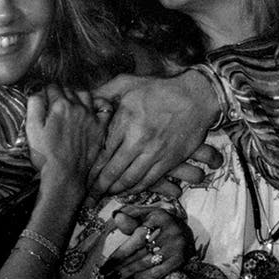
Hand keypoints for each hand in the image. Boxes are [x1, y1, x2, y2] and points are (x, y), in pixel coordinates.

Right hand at [26, 85, 108, 186]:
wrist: (65, 174)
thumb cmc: (46, 154)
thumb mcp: (32, 128)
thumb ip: (35, 105)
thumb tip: (38, 91)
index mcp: (60, 105)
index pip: (52, 87)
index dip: (46, 91)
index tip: (44, 97)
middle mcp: (77, 107)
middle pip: (68, 90)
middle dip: (59, 93)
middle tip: (54, 103)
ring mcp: (91, 116)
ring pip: (85, 94)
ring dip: (77, 96)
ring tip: (71, 104)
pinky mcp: (101, 127)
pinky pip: (105, 107)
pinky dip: (99, 103)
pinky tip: (93, 107)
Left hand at [90, 71, 221, 194]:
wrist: (197, 97)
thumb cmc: (161, 89)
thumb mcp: (129, 83)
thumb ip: (104, 92)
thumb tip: (85, 100)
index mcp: (125, 121)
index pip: (101, 153)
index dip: (90, 169)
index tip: (82, 178)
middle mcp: (138, 140)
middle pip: (112, 171)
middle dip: (98, 186)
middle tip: (88, 196)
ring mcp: (155, 152)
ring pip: (129, 179)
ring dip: (115, 190)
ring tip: (105, 195)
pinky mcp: (169, 160)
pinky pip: (149, 180)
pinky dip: (136, 189)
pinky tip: (127, 190)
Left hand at [99, 205, 192, 278]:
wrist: (185, 231)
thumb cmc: (160, 223)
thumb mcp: (147, 215)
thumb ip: (131, 216)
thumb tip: (116, 217)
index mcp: (159, 217)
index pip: (136, 239)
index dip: (120, 254)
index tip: (106, 264)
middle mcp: (169, 231)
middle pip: (140, 253)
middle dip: (121, 266)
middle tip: (107, 275)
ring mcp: (175, 246)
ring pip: (147, 263)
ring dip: (129, 272)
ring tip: (115, 277)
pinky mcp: (179, 258)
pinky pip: (158, 271)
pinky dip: (144, 275)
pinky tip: (133, 277)